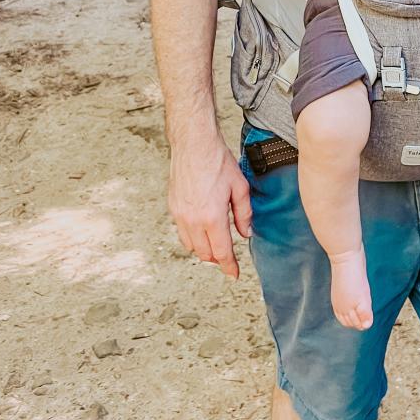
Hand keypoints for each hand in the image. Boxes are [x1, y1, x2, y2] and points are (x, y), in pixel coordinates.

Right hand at [167, 127, 251, 278]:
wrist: (193, 144)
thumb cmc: (218, 162)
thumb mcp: (240, 188)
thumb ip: (244, 214)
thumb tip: (246, 233)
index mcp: (212, 217)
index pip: (221, 252)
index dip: (229, 267)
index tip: (235, 275)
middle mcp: (192, 220)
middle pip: (205, 254)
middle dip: (218, 259)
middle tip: (228, 257)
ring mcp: (179, 214)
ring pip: (191, 246)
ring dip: (204, 249)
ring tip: (216, 244)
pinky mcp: (173, 207)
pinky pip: (182, 232)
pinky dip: (193, 237)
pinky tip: (203, 229)